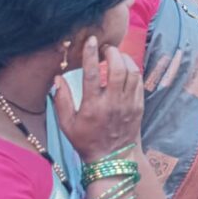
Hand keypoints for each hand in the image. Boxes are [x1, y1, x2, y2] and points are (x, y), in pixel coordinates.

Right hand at [52, 36, 143, 162]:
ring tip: (116, 55)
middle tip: (106, 48)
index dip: (91, 55)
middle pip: (118, 69)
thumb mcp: (67, 124)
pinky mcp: (139, 105)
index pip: (92, 74)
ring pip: (132, 73)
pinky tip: (126, 67)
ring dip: (125, 59)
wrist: (112, 157)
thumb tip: (58, 78)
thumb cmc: (86, 140)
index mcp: (93, 106)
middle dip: (113, 53)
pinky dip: (133, 70)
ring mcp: (129, 104)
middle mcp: (113, 103)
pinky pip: (139, 81)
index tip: (91, 40)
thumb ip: (61, 100)